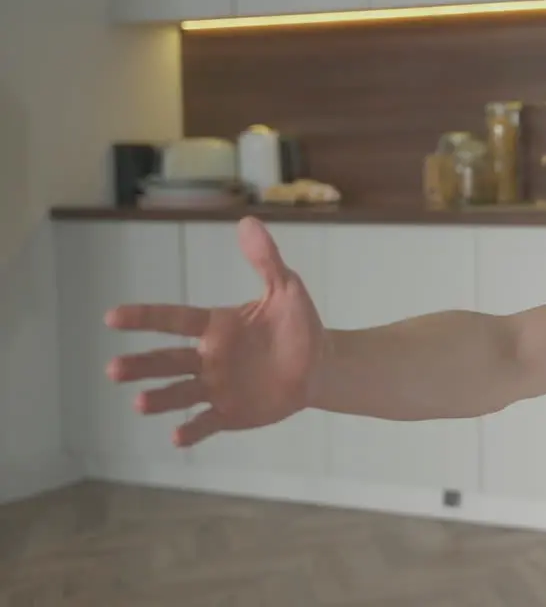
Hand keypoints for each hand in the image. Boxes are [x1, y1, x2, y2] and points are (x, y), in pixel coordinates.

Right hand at [103, 217, 326, 447]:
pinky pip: (206, 423)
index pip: (175, 319)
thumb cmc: (299, 325)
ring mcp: (216, 387)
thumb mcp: (285, 289)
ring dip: (159, 399)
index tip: (112, 317)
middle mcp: (208, 358)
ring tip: (139, 403)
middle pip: (167, 361)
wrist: (320, 365)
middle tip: (113, 369)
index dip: (145, 318)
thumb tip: (247, 221)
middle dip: (140, 366)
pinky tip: (176, 436)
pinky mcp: (230, 413)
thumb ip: (265, 259)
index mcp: (216, 327)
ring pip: (179, 393)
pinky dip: (191, 430)